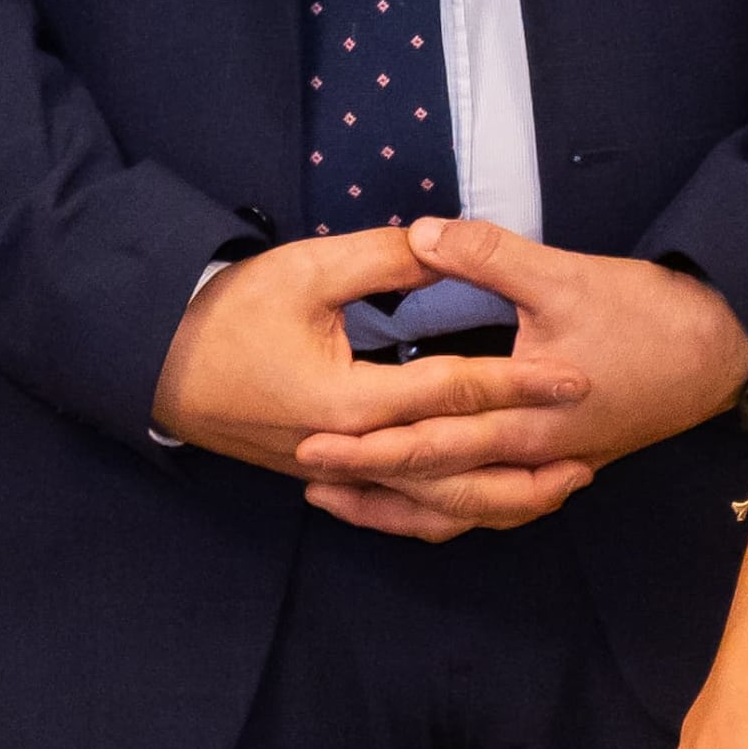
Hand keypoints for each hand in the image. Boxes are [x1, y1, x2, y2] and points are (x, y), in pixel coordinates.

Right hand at [148, 226, 590, 480]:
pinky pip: (400, 506)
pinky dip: (449, 508)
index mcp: (350, 404)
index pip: (457, 393)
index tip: (579, 377)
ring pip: (432, 503)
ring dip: (499, 498)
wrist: (154, 363)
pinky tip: (485, 496)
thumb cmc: (227, 313)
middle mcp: (351, 453)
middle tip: (593, 452)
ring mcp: (338, 473)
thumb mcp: (308, 272)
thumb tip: (445, 241)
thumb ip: (385, 260)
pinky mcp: (329, 476)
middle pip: (456, 473)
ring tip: (559, 484)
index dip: (523, 384)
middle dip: (528, 465)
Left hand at [284, 217, 747, 538]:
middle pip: (435, 486)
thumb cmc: (650, 314)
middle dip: (366, 481)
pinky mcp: (563, 466)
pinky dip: (451, 513)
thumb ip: (487, 256)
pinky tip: (420, 504)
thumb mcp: (567, 274)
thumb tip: (418, 233)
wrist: (724, 353)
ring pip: (463, 511)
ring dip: (400, 509)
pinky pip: (495, 507)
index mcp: (527, 416)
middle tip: (304, 472)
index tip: (308, 440)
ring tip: (341, 501)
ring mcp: (549, 469)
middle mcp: (533, 457)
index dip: (366, 443)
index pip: (430, 441)